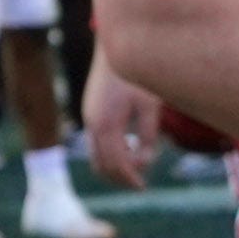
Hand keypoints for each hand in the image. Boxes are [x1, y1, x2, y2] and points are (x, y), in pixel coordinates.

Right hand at [83, 64, 165, 192]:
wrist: (114, 50)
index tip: (143, 187)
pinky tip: (128, 149)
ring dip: (113, 167)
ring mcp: (88, 118)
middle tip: (139, 184)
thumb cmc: (137, 76)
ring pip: (95, 155)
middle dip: (120, 178)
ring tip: (135, 169)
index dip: (129, 179)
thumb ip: (148, 136)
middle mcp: (92, 124)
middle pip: (101, 165)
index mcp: (106, 125)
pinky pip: (96, 143)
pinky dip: (110, 153)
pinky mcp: (90, 112)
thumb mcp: (149, 107)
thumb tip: (145, 162)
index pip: (116, 164)